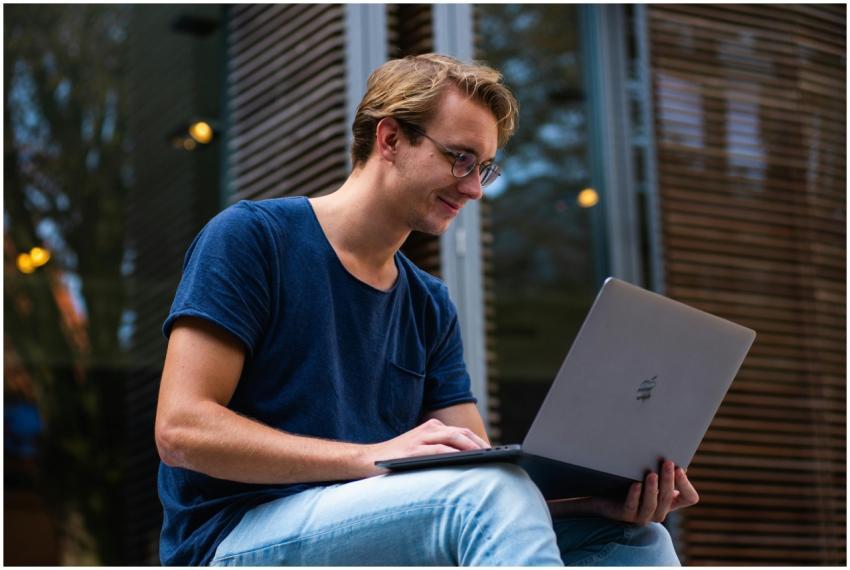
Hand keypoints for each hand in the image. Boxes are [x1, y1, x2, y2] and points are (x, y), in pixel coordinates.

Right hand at [362, 418, 488, 474]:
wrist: (367, 459)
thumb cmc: (397, 458)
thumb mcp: (420, 449)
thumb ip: (439, 449)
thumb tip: (466, 461)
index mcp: (431, 427)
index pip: (461, 432)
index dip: (478, 441)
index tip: (492, 452)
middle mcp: (428, 429)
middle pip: (461, 433)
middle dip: (480, 444)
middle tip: (494, 455)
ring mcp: (420, 438)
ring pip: (453, 438)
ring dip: (471, 447)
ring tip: (484, 457)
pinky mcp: (413, 450)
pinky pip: (439, 450)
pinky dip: (454, 454)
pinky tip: (464, 460)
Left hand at [586, 460, 698, 524]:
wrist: (604, 497)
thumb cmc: (630, 481)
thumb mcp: (649, 476)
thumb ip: (662, 469)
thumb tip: (674, 457)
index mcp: (669, 501)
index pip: (689, 497)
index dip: (686, 484)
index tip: (680, 468)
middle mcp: (659, 511)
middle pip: (668, 498)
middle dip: (668, 479)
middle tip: (667, 463)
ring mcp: (643, 516)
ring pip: (652, 505)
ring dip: (653, 488)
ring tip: (651, 474)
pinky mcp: (626, 516)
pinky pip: (632, 507)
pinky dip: (635, 496)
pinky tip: (635, 484)